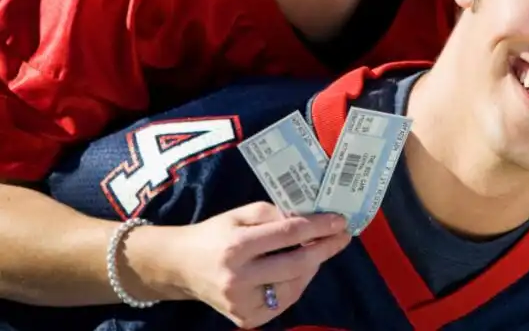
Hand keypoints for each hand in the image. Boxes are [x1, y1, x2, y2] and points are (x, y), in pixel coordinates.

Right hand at [162, 202, 350, 327]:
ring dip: (313, 266)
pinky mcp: (246, 318)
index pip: (288, 234)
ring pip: (294, 286)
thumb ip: (275, 214)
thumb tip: (310, 219)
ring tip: (321, 250)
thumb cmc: (214, 234)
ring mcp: (242, 303)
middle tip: (342, 236)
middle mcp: (238, 278)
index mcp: (236, 247)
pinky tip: (303, 269)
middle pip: (296, 264)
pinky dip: (298, 284)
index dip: (318, 227)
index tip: (340, 220)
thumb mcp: (241, 214)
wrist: (181, 267)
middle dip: (324, 248)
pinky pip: (284, 301)